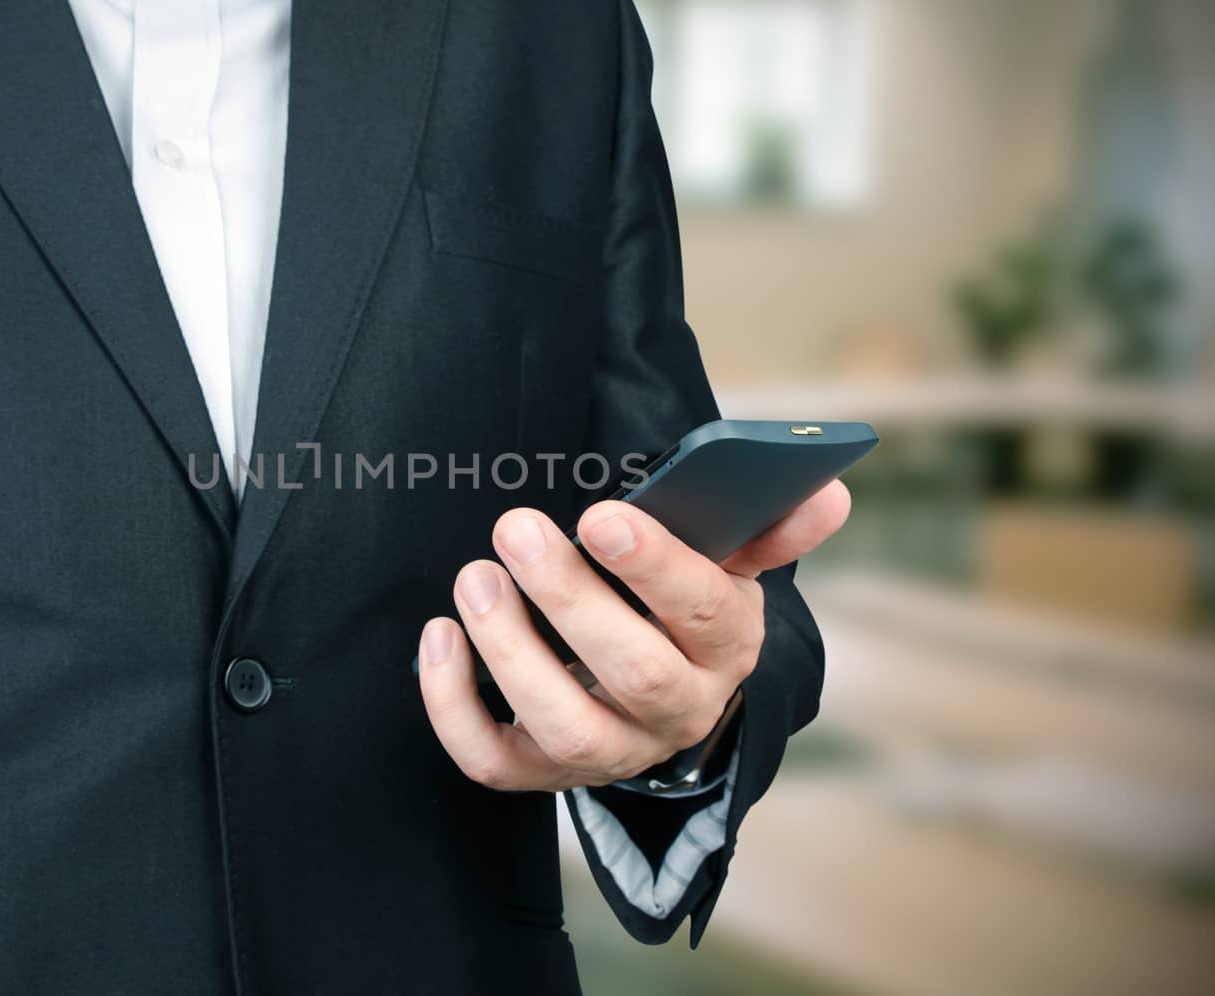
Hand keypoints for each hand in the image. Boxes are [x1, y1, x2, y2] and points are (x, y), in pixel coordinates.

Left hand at [417, 481, 850, 790]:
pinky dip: (454, 706)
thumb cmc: (682, 606)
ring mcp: (610, 751)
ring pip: (566, 727)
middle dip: (571, 600)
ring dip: (511, 651)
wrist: (658, 692)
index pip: (705, 614)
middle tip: (516, 529)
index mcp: (728, 648)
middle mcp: (677, 712)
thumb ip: (770, 524)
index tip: (603, 514)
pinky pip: (493, 761)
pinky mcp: (542, 773)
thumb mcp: (730, 563)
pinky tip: (439, 636)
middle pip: (634, 674)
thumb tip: (826, 492)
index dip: (656, 567)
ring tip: (474, 579)